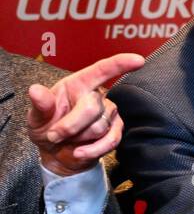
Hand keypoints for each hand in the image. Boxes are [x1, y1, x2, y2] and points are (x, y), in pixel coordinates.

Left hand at [26, 53, 145, 175]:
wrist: (56, 153)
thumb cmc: (47, 128)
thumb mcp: (36, 117)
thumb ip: (40, 105)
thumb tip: (35, 91)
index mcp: (78, 84)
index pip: (101, 70)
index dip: (120, 64)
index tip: (137, 60)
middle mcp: (97, 96)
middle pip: (92, 107)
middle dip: (70, 126)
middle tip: (54, 135)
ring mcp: (109, 113)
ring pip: (99, 127)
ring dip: (78, 138)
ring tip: (68, 139)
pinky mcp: (116, 130)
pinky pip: (110, 140)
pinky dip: (92, 150)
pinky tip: (79, 152)